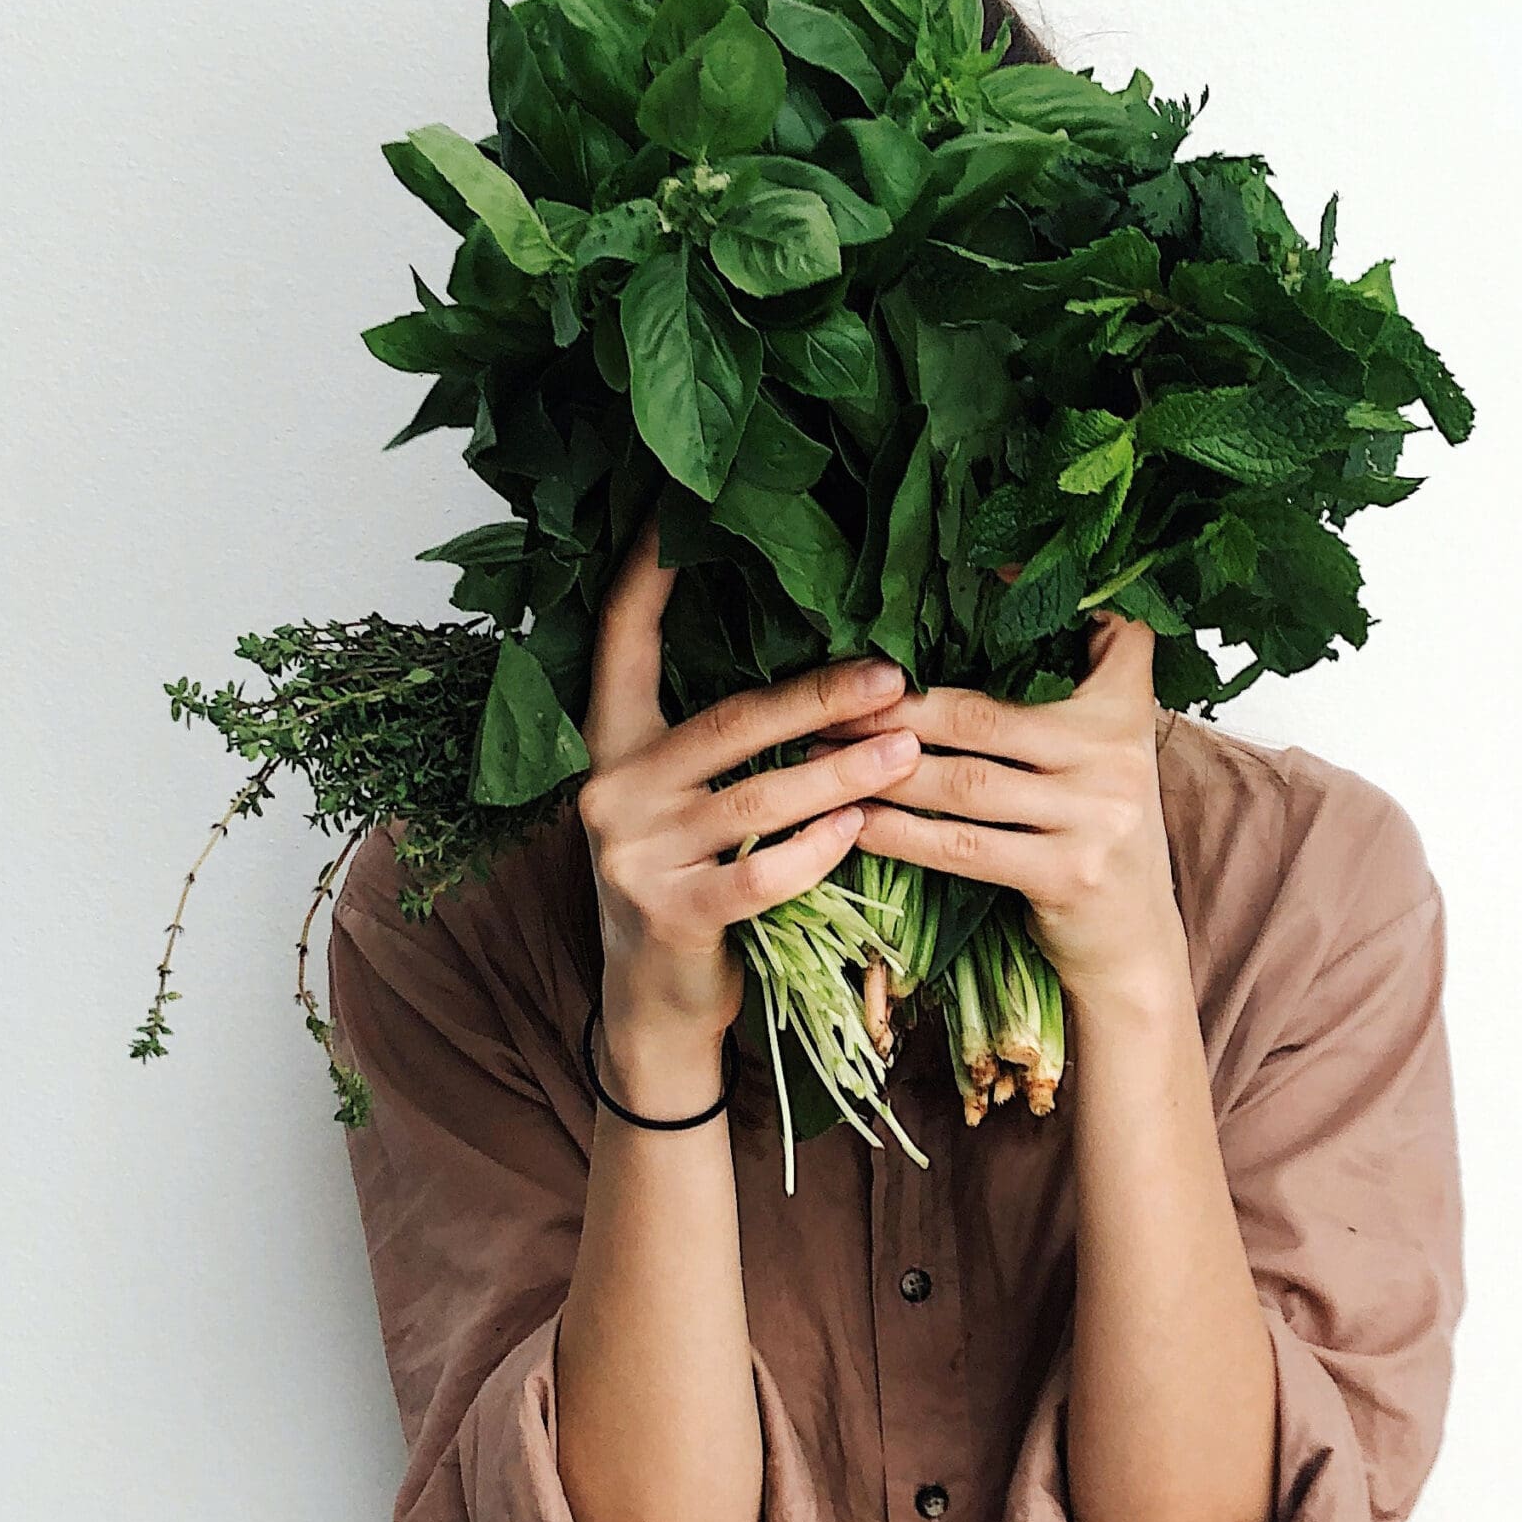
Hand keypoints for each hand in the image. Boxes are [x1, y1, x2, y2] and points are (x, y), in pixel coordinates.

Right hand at [576, 517, 922, 1102]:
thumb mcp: (685, 801)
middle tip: (896, 673)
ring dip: (843, 773)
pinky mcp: (670, 915)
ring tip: (909, 749)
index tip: (677, 514)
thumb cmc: (693, 881)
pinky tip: (863, 829)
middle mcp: (611, 790)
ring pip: (757, 798)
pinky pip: (761, 873)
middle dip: (819, 696)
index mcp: (612, 744)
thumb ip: (722, 741)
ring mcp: (634, 855)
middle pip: (728, 721)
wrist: (654, 1006)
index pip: (620, 640)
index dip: (646, 577)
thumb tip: (826, 666)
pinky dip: (817, 850)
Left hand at [839, 612, 1186, 1009]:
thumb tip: (974, 610)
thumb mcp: (1104, 751)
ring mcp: (1097, 816)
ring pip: (965, 782)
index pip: (1106, 630)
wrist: (1134, 943)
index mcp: (1125, 708)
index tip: (981, 563)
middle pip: (984, 714)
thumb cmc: (1093, 832)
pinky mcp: (1068, 874)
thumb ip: (1064, 691)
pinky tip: (856, 820)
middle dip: (896, 708)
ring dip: (883, 768)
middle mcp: (1117, 754)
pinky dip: (902, 833)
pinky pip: (963, 847)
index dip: (1042, 595)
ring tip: (821, 755)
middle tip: (828, 697)